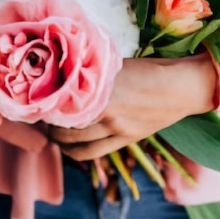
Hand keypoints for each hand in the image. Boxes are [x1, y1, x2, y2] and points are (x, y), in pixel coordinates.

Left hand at [48, 53, 216, 160]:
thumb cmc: (152, 69)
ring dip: (58, 138)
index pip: (64, 99)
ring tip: (51, 131)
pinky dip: (75, 151)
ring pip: (75, 141)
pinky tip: (68, 146)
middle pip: (65, 123)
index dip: (47, 103)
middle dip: (48, 122)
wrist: (181, 87)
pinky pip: (92, 152)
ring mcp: (116, 127)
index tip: (38, 100)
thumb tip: (70, 76)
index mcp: (104, 85)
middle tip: (41, 117)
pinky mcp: (125, 139)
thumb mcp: (119, 66)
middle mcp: (107, 108)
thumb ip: (96, 75)